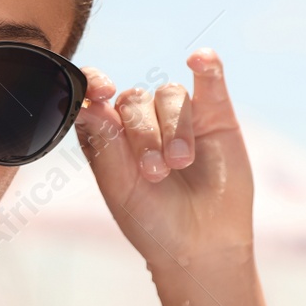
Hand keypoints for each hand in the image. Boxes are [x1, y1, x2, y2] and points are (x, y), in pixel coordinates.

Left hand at [73, 49, 254, 271]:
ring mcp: (178, 116)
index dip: (92, 83)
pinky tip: (200, 60)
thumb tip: (89, 105)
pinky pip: (209, 80)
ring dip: (175, 127)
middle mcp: (140, 120)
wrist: (200, 245)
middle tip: (155, 172)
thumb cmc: (152, 220)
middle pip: (133, 99)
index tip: (101, 93)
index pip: (92, 95)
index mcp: (107, 134)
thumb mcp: (120, 188)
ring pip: (170, 94)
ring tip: (180, 162)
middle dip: (143, 134)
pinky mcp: (215, 116)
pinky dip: (207, 66)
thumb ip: (105, 146)